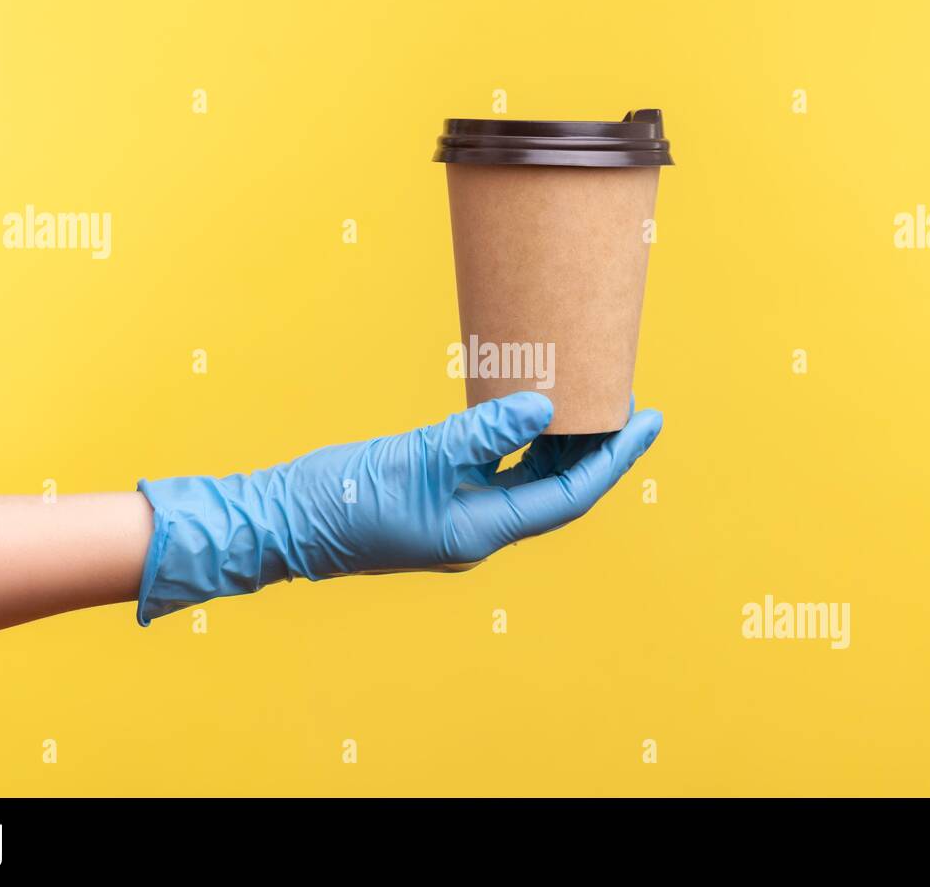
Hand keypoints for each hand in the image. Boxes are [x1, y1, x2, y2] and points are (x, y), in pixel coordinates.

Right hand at [136, 392, 662, 623]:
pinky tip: (524, 412)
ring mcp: (458, 518)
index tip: (649, 419)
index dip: (614, 458)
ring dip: (558, 445)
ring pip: (527, 481)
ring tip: (585, 399)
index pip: (569, 496)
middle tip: (623, 398)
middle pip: (556, 489)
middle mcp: (479, 531)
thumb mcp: (418, 455)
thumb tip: (544, 407)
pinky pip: (494, 472)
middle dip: (594, 448)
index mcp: (482, 531)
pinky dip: (516, 444)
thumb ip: (482, 431)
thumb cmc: (341, 496)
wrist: (280, 522)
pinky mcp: (436, 500)